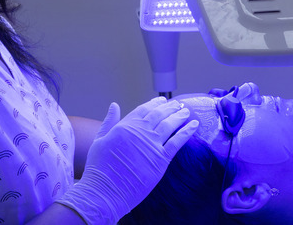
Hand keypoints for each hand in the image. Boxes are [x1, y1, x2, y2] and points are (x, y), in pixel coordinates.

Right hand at [56, 97, 198, 224]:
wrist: (105, 191)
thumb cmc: (99, 168)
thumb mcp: (100, 140)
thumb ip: (109, 121)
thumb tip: (114, 105)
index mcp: (124, 126)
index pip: (143, 109)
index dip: (154, 103)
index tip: (161, 100)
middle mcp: (140, 132)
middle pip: (159, 114)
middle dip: (170, 107)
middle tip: (178, 104)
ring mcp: (152, 145)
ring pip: (170, 125)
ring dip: (179, 116)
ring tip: (186, 111)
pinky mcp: (161, 160)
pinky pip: (177, 142)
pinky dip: (187, 132)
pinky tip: (194, 125)